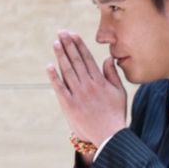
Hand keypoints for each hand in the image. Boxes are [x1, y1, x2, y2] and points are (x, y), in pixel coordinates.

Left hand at [46, 30, 127, 153]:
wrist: (109, 135)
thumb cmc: (115, 113)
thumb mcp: (119, 92)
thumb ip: (112, 75)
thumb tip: (108, 58)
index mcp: (101, 82)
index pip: (88, 59)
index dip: (79, 46)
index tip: (73, 34)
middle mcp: (89, 85)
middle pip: (76, 61)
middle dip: (68, 46)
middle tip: (61, 33)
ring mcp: (78, 94)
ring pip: (67, 71)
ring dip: (61, 56)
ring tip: (56, 43)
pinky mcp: (69, 104)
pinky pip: (60, 88)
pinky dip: (54, 77)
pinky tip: (49, 66)